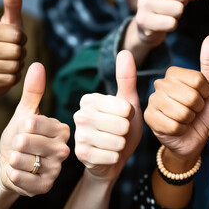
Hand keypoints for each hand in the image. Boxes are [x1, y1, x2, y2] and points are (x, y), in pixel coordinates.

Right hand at [0, 0, 25, 96]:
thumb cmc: (3, 43)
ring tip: (9, 64)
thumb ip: (12, 3)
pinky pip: (10, 82)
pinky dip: (13, 79)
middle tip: (13, 54)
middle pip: (16, 52)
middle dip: (20, 54)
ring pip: (14, 68)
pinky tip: (5, 75)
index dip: (22, 40)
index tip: (15, 41)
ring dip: (18, 67)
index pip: (17, 36)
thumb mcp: (9, 23)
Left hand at [0, 63, 69, 196]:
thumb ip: (33, 92)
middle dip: (16, 143)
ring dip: (14, 158)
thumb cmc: (20, 136)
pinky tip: (17, 170)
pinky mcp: (46, 186)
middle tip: (20, 145)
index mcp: (62, 130)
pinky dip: (14, 174)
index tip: (25, 128)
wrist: (11, 164)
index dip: (22, 125)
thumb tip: (38, 64)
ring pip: (25, 161)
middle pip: (28, 142)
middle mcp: (64, 150)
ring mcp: (56, 169)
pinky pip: (24, 179)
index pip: (35, 122)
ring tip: (18, 157)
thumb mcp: (25, 113)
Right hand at [73, 51, 142, 181]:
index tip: (121, 118)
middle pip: (121, 124)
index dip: (130, 116)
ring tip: (114, 143)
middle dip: (126, 131)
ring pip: (117, 141)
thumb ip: (126, 79)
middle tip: (118, 132)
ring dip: (122, 145)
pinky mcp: (81, 154)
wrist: (112, 158)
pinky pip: (111, 156)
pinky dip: (115, 157)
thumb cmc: (121, 128)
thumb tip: (125, 51)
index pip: (125, 107)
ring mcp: (79, 135)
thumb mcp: (128, 103)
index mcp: (89, 99)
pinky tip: (108, 155)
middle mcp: (79, 114)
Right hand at [135, 0, 198, 46]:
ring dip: (177, 14)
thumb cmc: (165, 1)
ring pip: (178, 9)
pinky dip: (171, 25)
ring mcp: (143, 3)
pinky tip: (161, 22)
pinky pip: (171, 23)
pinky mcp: (143, 20)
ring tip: (166, 13)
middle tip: (172, 4)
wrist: (147, 23)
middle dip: (183, 1)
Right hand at [144, 35, 208, 159]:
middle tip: (193, 112)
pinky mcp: (149, 118)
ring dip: (189, 120)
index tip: (202, 99)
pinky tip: (178, 129)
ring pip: (182, 111)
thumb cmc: (202, 113)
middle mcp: (159, 84)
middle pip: (190, 96)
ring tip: (186, 120)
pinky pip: (173, 125)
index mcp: (173, 74)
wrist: (192, 140)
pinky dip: (180, 130)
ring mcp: (152, 101)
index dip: (205, 94)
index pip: (198, 80)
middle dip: (198, 109)